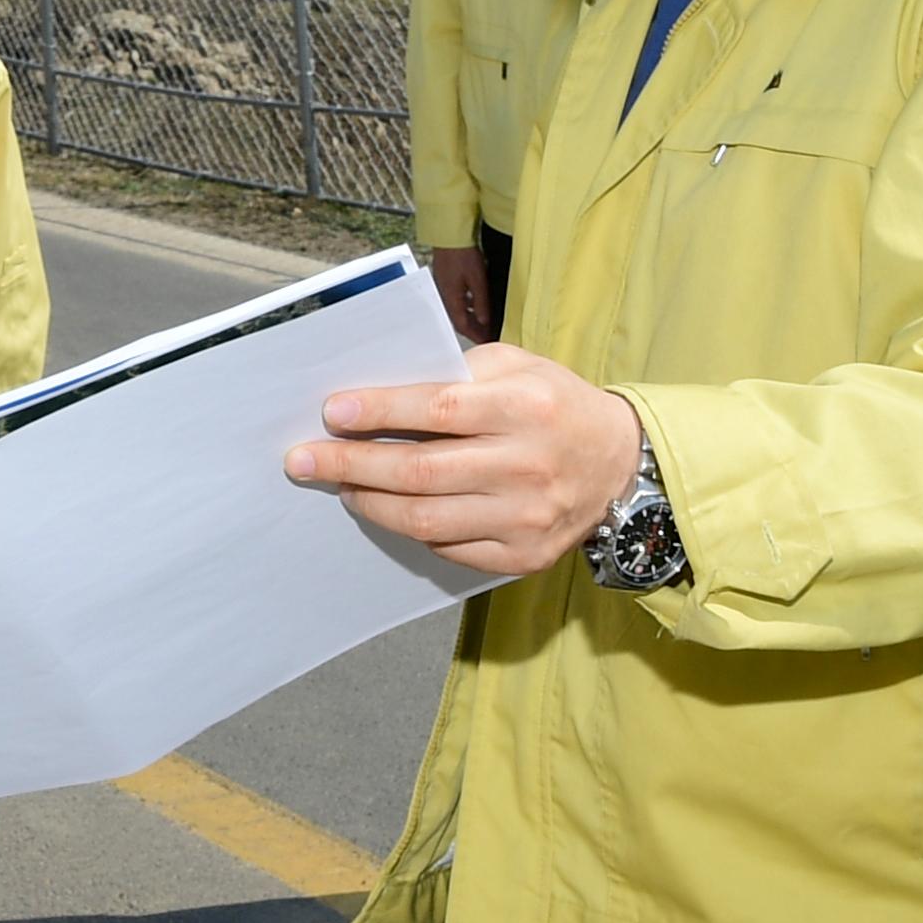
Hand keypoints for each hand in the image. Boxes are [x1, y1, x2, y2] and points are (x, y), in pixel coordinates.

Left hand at [286, 342, 644, 576]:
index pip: (435, 409)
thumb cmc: (552, 404)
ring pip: (425, 520)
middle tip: (303, 460)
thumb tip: (375, 395)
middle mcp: (527, 465)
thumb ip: (454, 375)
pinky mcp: (525, 556)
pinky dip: (412, 530)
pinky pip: (449, 549)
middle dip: (350, 465)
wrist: (620, 463)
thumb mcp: (516, 366)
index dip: (377, 412)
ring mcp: (528, 517)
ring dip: (370, 502)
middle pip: (419, 472)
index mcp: (525, 406)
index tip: (330, 412)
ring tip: (343, 486)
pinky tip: (391, 510)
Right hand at [428, 246, 495, 343]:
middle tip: (487, 334)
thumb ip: (481, 302)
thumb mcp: (478, 280)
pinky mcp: (445, 281)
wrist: (449, 237)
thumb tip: (484, 321)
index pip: (462, 325)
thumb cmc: (462, 255)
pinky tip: (475, 304)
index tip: (487, 341)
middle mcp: (445, 296)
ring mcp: (444, 289)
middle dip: (473, 329)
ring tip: (484, 322)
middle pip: (458, 320)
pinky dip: (466, 307)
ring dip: (470, 318)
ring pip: (457, 311)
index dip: (476, 335)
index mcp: (451, 299)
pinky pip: (455, 300)